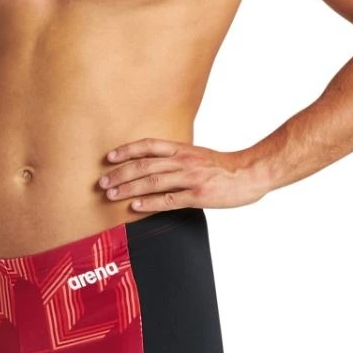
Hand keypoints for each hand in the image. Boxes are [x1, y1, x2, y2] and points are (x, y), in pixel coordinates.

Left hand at [97, 137, 265, 211]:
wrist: (250, 173)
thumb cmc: (223, 166)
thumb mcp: (198, 155)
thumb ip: (177, 159)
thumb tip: (155, 166)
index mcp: (182, 149)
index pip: (148, 145)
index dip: (126, 150)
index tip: (109, 157)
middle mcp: (183, 161)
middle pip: (144, 165)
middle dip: (120, 173)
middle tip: (102, 182)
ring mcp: (190, 178)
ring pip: (152, 182)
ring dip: (128, 188)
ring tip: (111, 195)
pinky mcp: (197, 196)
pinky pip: (168, 200)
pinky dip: (149, 203)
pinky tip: (135, 207)